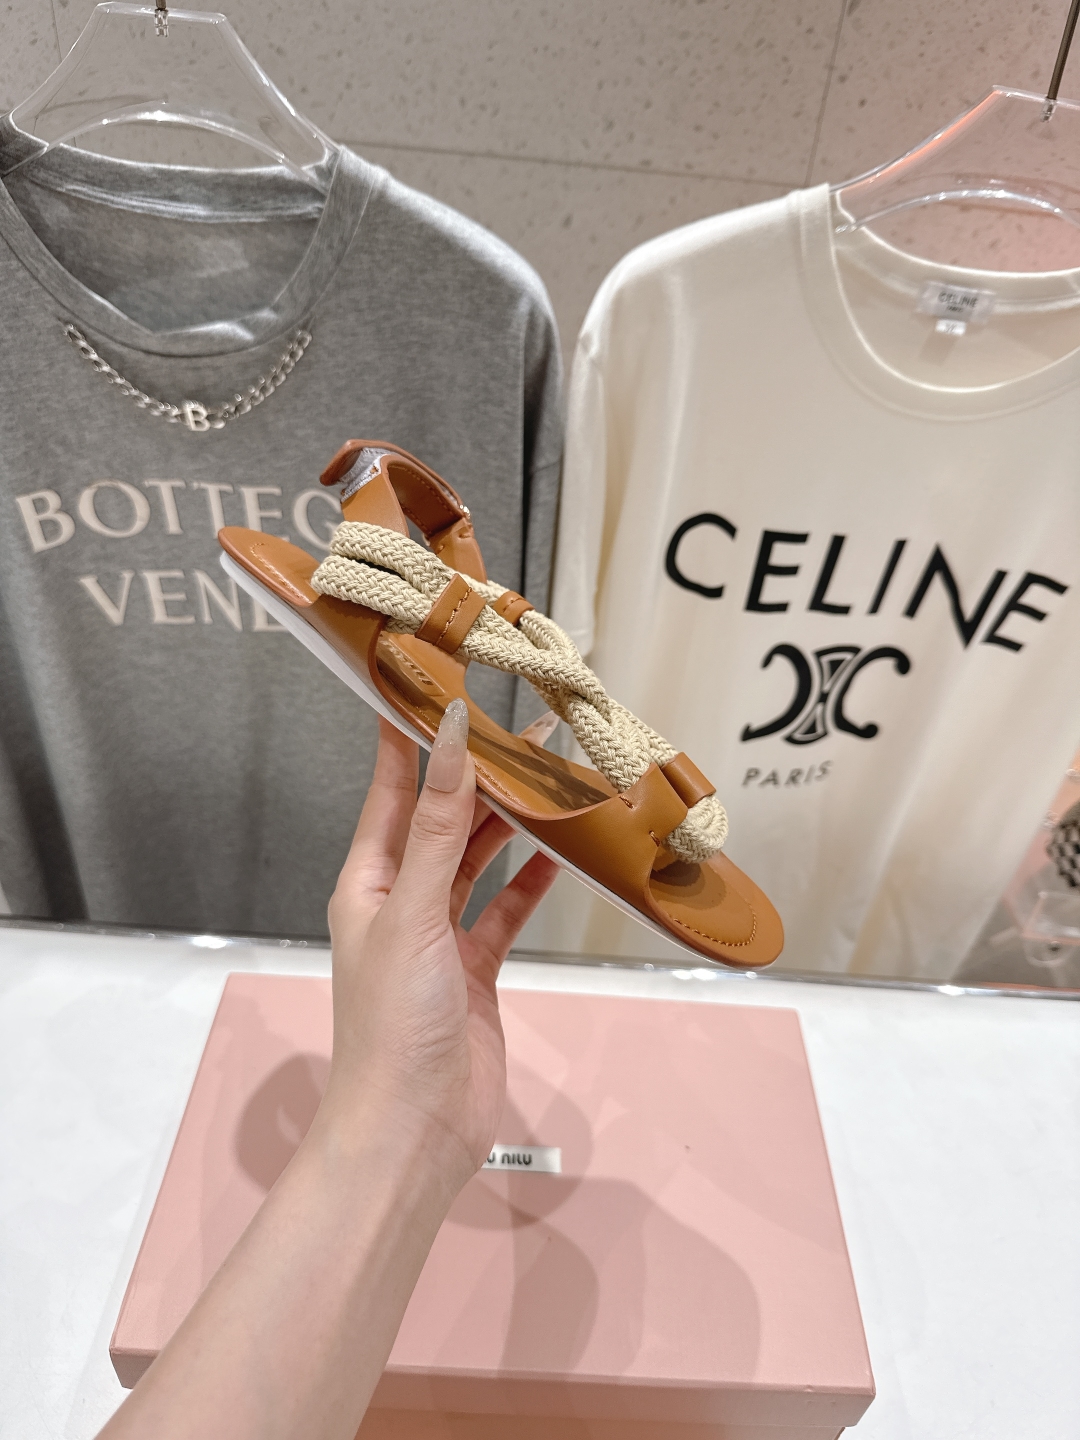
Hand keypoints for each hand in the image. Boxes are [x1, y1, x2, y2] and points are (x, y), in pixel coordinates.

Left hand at [317, 700, 559, 1190]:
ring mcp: (439, 937)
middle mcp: (400, 901)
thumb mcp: (415, 912)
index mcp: (368, 881)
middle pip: (443, 819)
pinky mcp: (475, 970)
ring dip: (511, 823)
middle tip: (529, 727)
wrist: (412, 1134)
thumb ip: (438, 825)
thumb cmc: (395, 1025)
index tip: (440, 683)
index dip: (414, 737)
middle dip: (480, 775)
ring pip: (477, 860)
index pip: (393, 789)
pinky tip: (560, 856)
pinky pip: (504, 911)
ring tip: (553, 779)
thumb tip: (448, 735)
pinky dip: (530, 883)